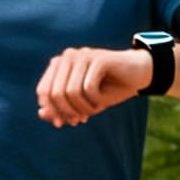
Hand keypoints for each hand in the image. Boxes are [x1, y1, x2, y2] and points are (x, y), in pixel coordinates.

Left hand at [35, 46, 150, 126]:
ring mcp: (83, 55)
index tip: (61, 124)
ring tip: (93, 110)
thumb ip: (60, 109)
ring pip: (71, 92)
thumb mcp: (82, 104)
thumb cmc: (107, 90)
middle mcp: (67, 56)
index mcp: (59, 64)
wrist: (137, 75)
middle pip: (55, 93)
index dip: (51, 111)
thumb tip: (41, 114)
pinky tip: (103, 101)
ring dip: (83, 108)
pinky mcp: (98, 59)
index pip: (43, 91)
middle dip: (66, 112)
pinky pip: (89, 88)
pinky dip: (95, 101)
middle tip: (79, 120)